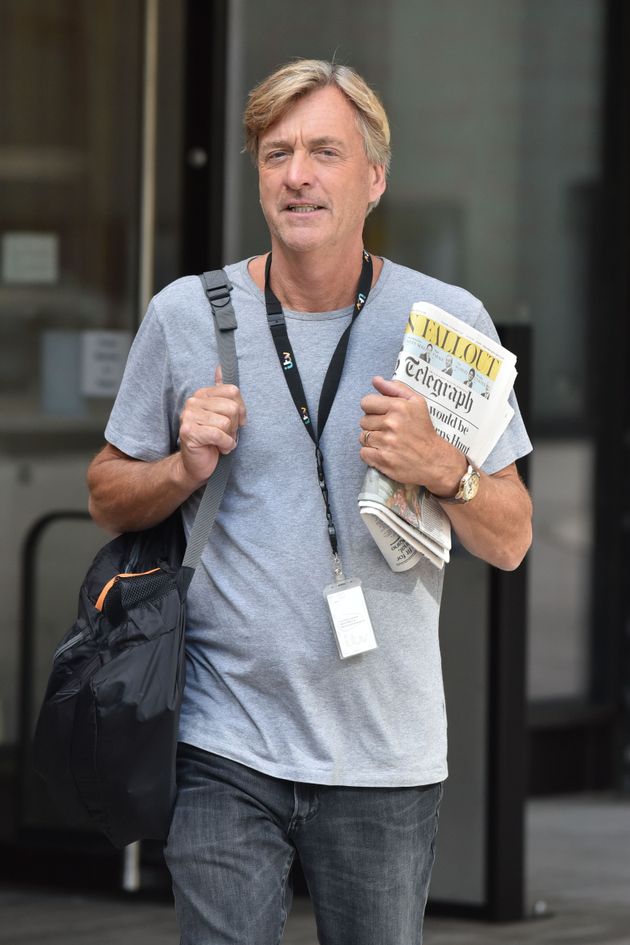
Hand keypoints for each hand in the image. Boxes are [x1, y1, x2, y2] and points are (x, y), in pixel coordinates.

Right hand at [177, 366, 246, 486]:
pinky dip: (225, 445)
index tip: (236, 422)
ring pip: (226, 422)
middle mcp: (193, 402)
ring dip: (229, 437)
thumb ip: (222, 392)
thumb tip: (221, 367)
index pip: (233, 391)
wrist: (196, 465)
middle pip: (232, 408)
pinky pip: (219, 434)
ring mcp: (189, 416)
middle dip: (235, 426)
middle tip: (226, 434)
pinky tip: (220, 448)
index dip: (241, 410)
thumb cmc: (213, 440)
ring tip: (221, 442)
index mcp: (202, 394)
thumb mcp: (222, 414)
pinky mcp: (188, 432)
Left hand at [359, 376, 465, 494]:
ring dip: (372, 440)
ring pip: (363, 437)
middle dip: (373, 425)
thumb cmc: (425, 431)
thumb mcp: (417, 403)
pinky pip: (363, 453)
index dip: (372, 409)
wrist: (435, 460)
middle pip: (363, 421)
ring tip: (387, 442)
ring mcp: (386, 442)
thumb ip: (396, 389)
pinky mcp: (383, 459)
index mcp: (398, 407)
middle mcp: (391, 423)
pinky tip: (384, 452)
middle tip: (388, 431)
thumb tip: (376, 380)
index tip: (381, 415)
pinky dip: (371, 454)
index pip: (366, 402)